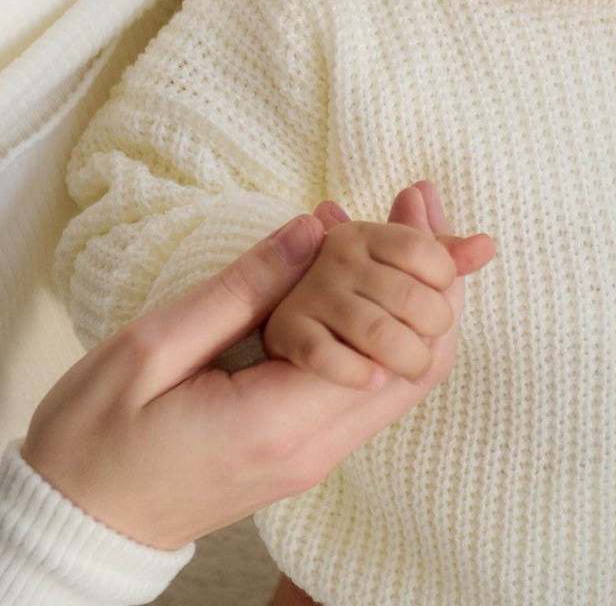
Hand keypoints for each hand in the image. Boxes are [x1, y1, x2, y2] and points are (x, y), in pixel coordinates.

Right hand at [20, 182, 493, 549]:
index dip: (414, 264)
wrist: (71, 524)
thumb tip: (312, 231)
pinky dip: (384, 327)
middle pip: (420, 361)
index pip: (391, 340)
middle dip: (436, 276)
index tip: (416, 200)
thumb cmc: (94, 442)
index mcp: (279, 421)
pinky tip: (367, 276)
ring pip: (404, 377)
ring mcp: (312, 457)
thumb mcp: (153, 350)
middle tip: (422, 201)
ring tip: (407, 223)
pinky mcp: (302, 453)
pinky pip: (369, 388)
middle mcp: (314, 448)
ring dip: (416, 300)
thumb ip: (242, 291)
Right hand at [263, 184, 490, 388]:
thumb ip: (444, 254)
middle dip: (432, 326)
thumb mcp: (399, 269)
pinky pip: (329, 357)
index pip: (424, 250)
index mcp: (367, 234)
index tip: (440, 290)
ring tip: (412, 367)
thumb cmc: (357, 304)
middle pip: (410, 296)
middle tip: (429, 338)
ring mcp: (310, 296)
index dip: (445, 277)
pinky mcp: (286, 334)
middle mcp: (338, 256)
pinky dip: (359, 374)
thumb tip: (488, 245)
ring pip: (378, 333)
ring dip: (408, 358)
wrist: (262, 357)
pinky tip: (375, 379)